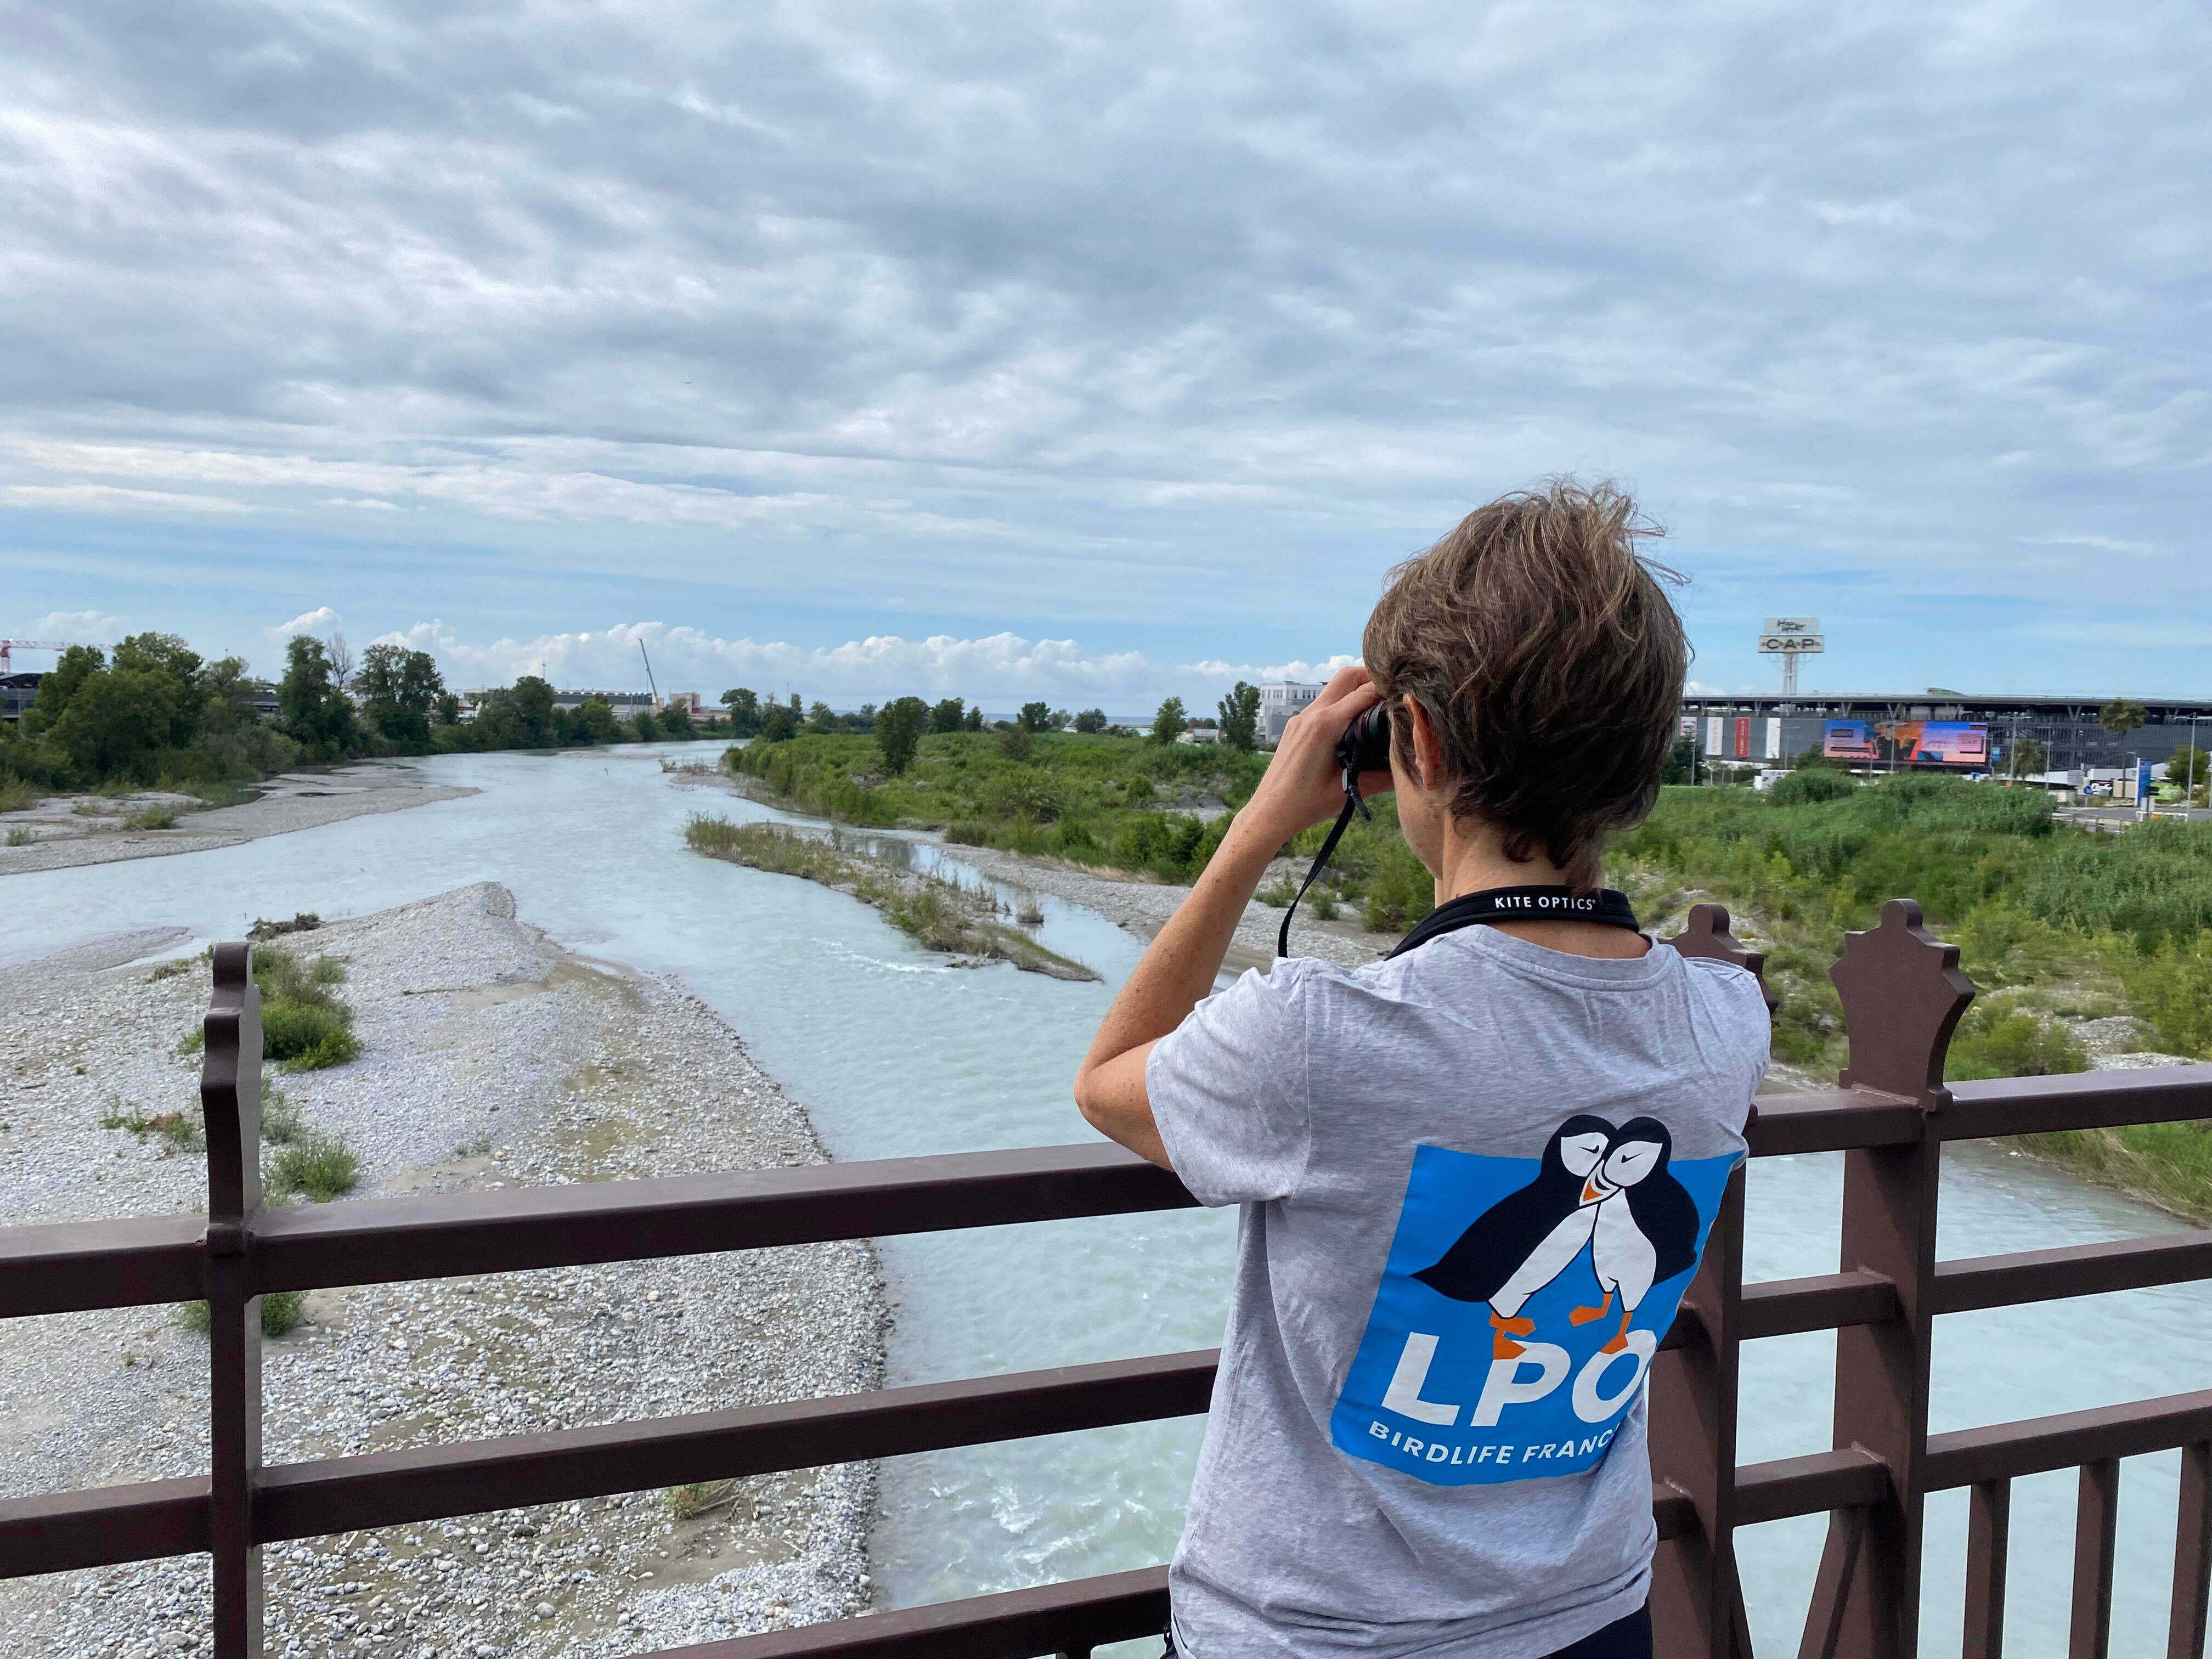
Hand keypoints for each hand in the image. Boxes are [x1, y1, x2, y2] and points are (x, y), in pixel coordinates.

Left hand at [1231, 665, 1389, 849]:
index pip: (1365, 692)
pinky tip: (1353, 721)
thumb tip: (1411, 764)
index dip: (1388, 691)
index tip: (1406, 697)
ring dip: (1356, 689)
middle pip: (1347, 676)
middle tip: (1392, 692)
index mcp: (1324, 726)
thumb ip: (1384, 777)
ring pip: (1334, 687)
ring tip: (1377, 705)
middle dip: (1372, 677)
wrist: (1270, 812)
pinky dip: (1342, 702)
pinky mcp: (1296, 725)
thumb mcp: (1350, 790)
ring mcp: (1300, 718)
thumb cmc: (1306, 804)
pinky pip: (1323, 702)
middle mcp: (1311, 715)